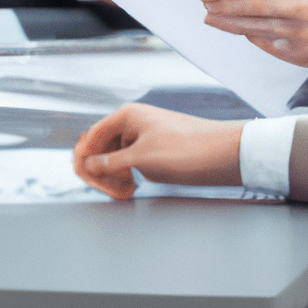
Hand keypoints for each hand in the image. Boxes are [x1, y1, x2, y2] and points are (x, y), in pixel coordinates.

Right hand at [73, 103, 243, 199]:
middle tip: (108, 190)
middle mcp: (132, 123)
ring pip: (115, 156)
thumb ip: (111, 163)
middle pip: (101, 146)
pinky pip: (130, 161)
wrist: (226, 154)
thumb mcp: (144, 159)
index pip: (92, 136)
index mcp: (126, 116)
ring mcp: (143, 136)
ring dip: (113, 174)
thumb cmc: (187, 150)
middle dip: (100, 169)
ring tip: (124, 191)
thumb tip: (88, 165)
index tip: (81, 177)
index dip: (83, 157)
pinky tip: (132, 186)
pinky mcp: (155, 150)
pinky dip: (126, 175)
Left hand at [200, 0, 307, 70]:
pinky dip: (243, 32)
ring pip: (254, 26)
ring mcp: (303, 32)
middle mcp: (305, 6)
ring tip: (209, 17)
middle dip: (224, 6)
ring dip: (226, 22)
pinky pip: (262, 40)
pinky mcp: (298, 52)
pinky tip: (230, 26)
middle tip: (205, 4)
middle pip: (254, 6)